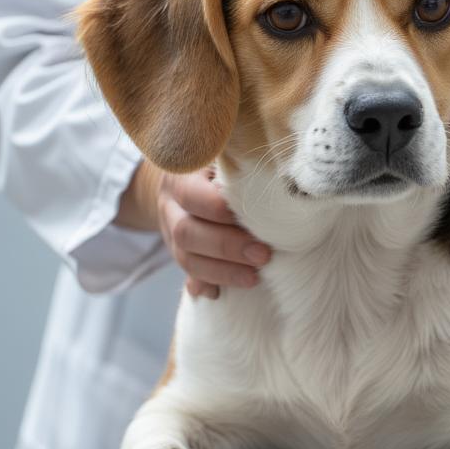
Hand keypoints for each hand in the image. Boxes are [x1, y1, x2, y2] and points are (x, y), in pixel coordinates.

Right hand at [119, 163, 271, 299]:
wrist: (185, 177)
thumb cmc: (218, 164)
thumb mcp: (222, 155)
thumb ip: (239, 167)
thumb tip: (279, 179)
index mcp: (181, 176)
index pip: (192, 195)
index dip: (220, 211)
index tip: (257, 220)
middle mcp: (170, 205)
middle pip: (187, 232)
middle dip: (226, 248)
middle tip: (263, 256)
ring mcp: (169, 232)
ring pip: (185, 259)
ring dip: (220, 272)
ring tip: (253, 278)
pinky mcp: (178, 252)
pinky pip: (186, 275)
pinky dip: (204, 285)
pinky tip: (219, 293)